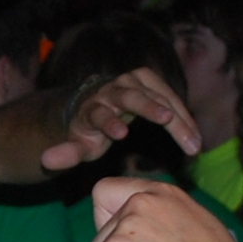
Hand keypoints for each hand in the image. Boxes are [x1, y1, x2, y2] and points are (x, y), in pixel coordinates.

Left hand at [47, 67, 204, 170]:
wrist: (98, 102)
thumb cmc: (88, 130)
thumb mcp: (77, 145)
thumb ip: (65, 154)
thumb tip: (46, 161)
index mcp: (91, 107)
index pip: (98, 113)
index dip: (109, 122)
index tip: (120, 134)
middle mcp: (111, 89)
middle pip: (130, 95)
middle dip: (148, 105)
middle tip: (167, 119)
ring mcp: (132, 81)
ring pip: (157, 95)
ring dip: (178, 117)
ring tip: (194, 144)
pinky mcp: (149, 80)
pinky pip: (170, 96)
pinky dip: (184, 116)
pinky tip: (196, 137)